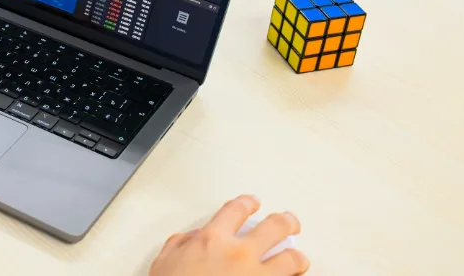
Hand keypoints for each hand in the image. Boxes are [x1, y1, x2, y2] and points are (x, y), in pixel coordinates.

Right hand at [149, 195, 309, 275]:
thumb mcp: (166, 261)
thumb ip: (182, 243)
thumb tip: (194, 238)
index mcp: (213, 239)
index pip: (237, 210)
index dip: (247, 202)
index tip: (252, 203)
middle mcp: (240, 254)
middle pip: (276, 226)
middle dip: (286, 222)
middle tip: (289, 223)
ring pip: (292, 259)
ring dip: (296, 257)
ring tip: (297, 257)